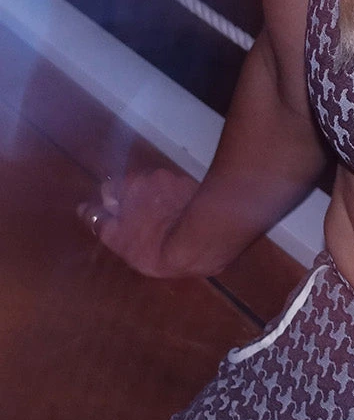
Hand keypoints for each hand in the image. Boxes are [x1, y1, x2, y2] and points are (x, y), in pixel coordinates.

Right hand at [77, 168, 201, 277]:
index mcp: (130, 184)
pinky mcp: (201, 189)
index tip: (124, 226)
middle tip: (146, 231)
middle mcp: (154, 175)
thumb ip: (100, 222)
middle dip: (139, 205)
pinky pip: (182, 196)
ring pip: (162, 191)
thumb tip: (83, 209)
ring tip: (170, 229)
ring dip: (161, 204)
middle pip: (138, 188)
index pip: (111, 189)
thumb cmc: (154, 244)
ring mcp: (179, 179)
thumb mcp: (119, 240)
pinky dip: (181, 206)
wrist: (204, 238)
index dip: (115, 208)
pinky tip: (187, 224)